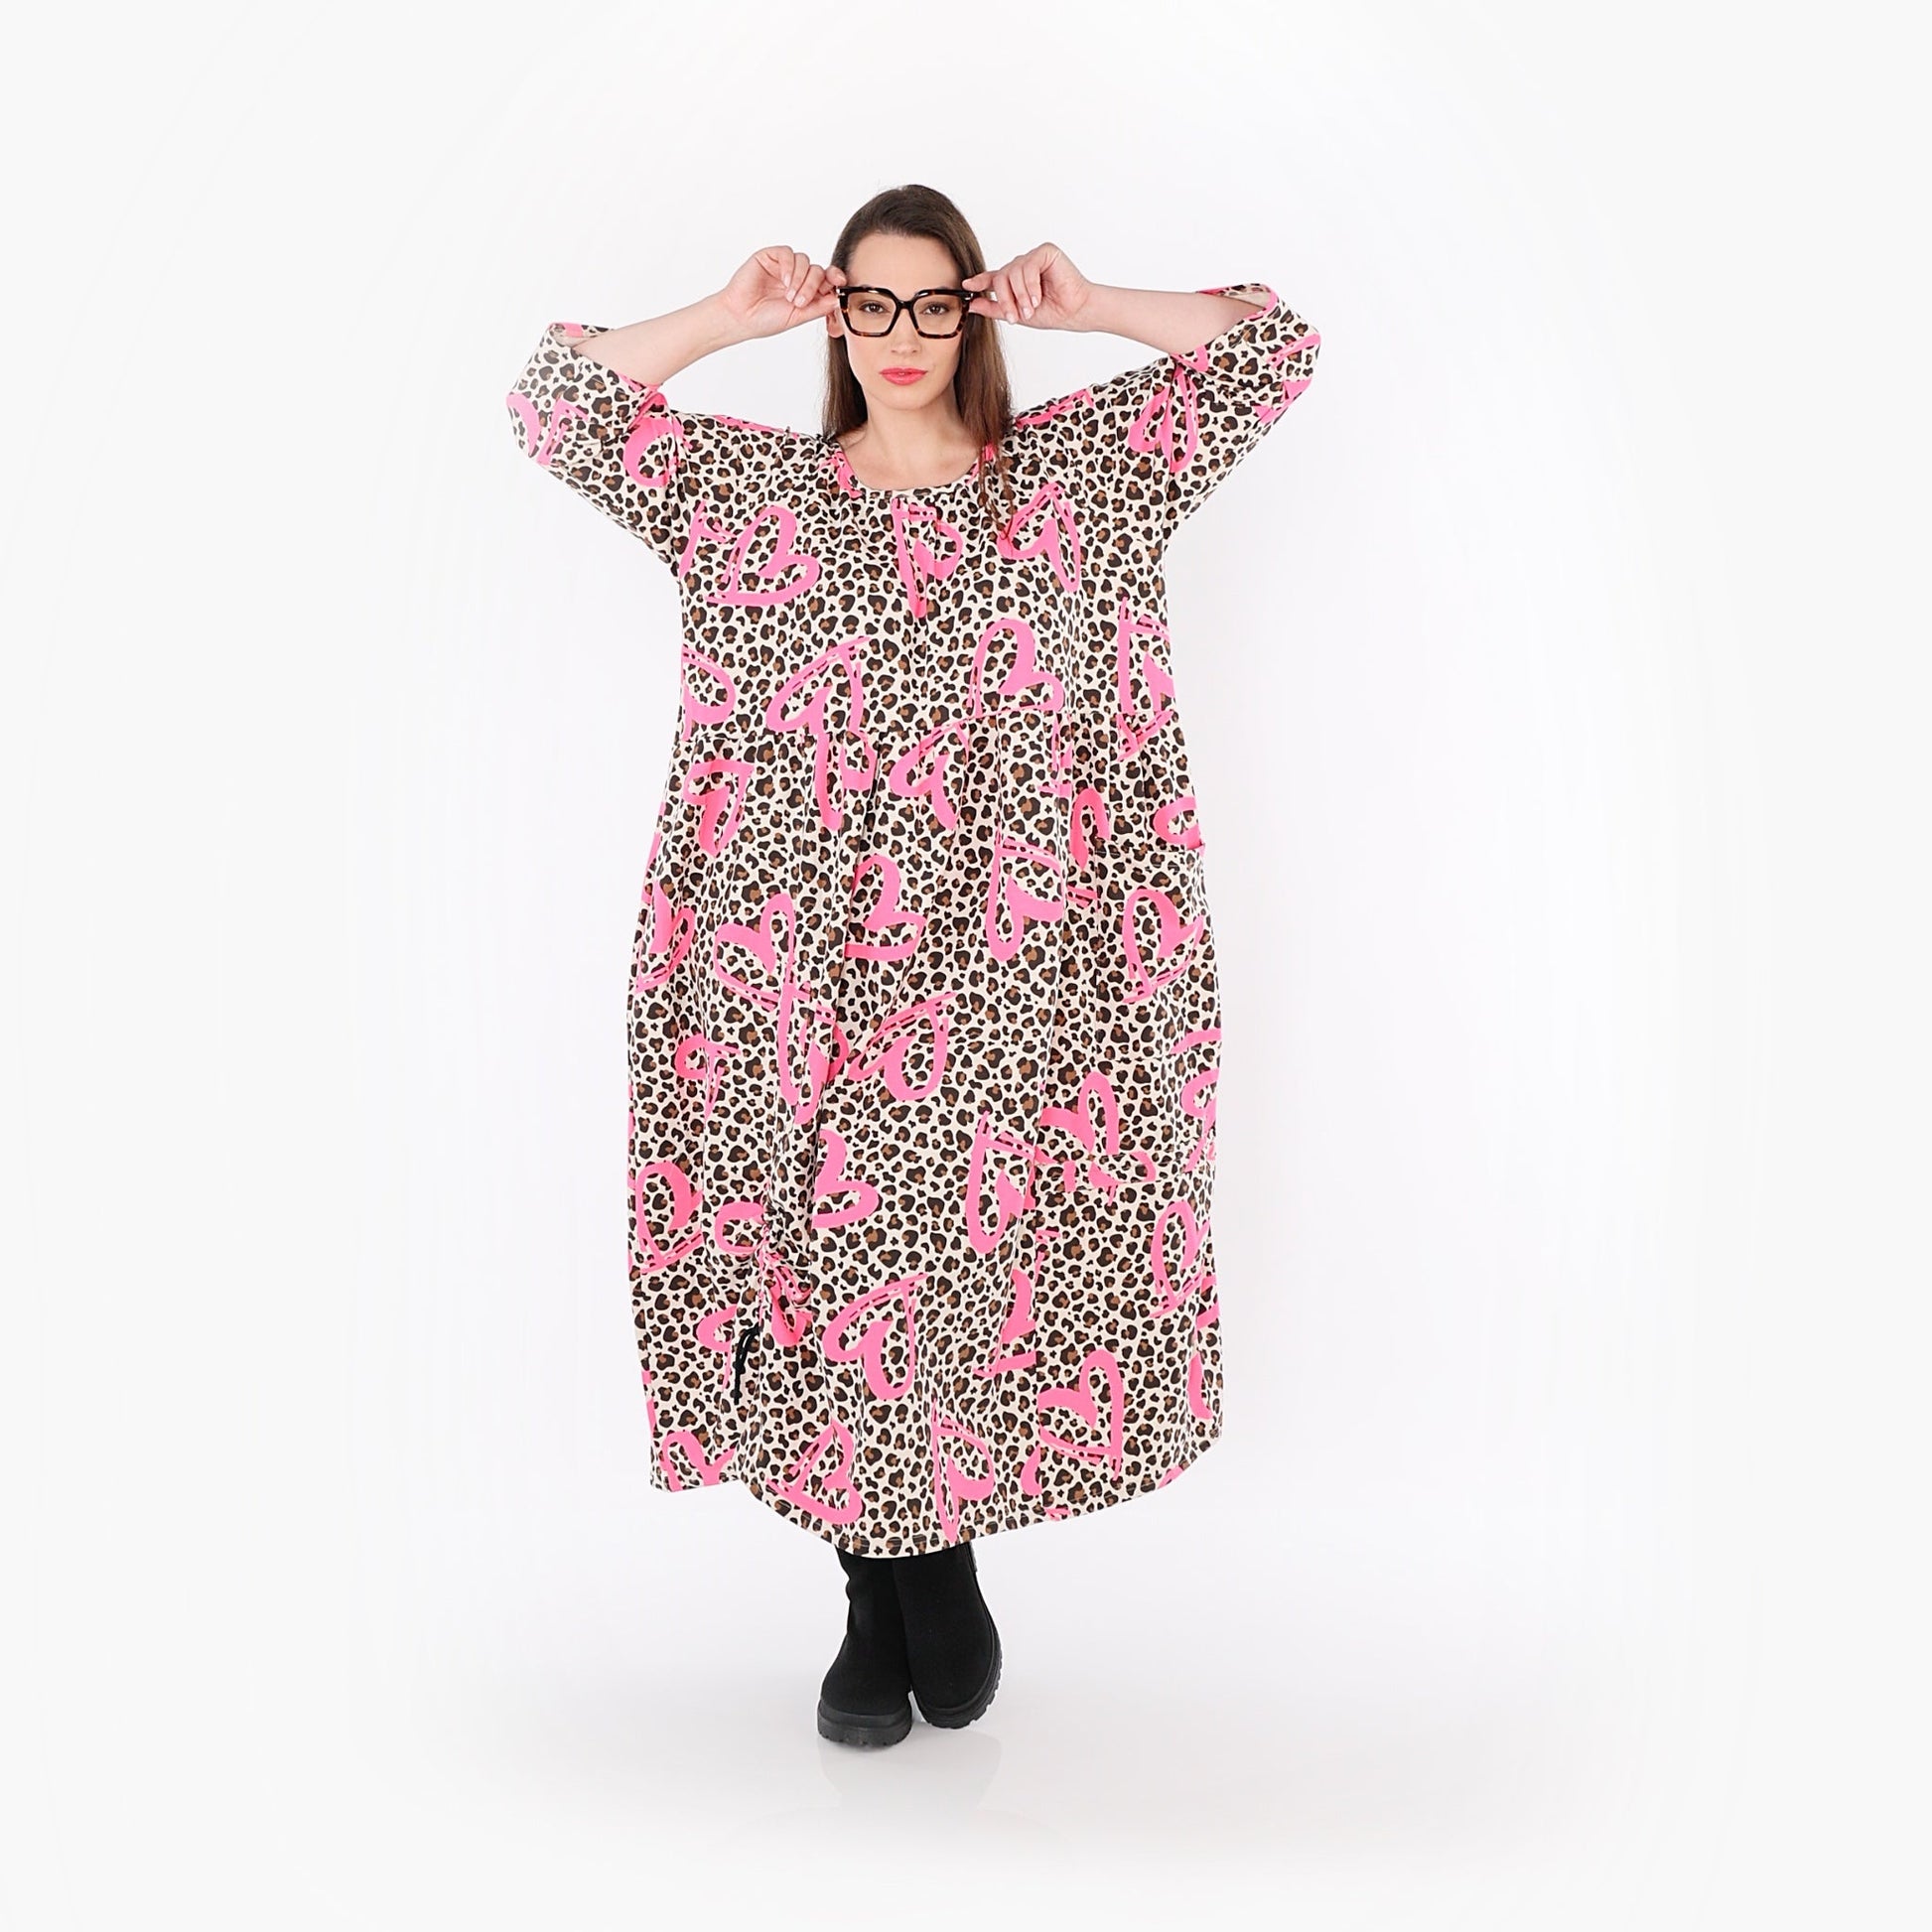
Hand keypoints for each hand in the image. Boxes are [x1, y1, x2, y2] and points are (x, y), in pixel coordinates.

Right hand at [721, 247, 845, 340]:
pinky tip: (784, 281)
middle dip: (814, 285)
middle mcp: (796, 276)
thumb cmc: (765, 320)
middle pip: (817, 269)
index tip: (840, 283)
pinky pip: (787, 253)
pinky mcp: (770, 257)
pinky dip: (789, 266)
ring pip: (804, 261)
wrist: (740, 317)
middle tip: (801, 301)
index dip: (835, 279)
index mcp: (806, 291)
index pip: (826, 279)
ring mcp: (783, 266)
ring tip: (789, 296)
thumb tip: (839, 298)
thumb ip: (818, 307)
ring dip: (800, 279)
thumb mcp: (798, 317)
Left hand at [961, 244, 1093, 330]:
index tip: (967, 286)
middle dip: (1005, 299)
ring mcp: (1033, 258)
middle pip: (1001, 277)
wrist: (1076, 312)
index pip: (993, 278)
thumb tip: (971, 305)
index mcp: (1015, 280)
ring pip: (1013, 272)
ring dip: (1020, 295)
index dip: (979, 281)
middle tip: (1013, 317)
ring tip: (1031, 309)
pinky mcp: (1045, 252)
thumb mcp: (1017, 314)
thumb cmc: (1052, 312)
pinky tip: (1038, 297)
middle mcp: (1022, 266)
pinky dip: (1031, 284)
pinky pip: (1028, 266)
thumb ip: (994, 308)